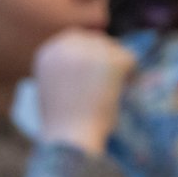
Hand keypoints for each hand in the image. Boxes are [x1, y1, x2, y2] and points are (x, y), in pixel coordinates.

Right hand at [33, 30, 136, 155]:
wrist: (70, 138)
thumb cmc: (62, 124)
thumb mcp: (53, 89)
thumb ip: (66, 69)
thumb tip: (92, 61)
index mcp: (47, 52)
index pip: (75, 38)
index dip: (89, 55)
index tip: (94, 75)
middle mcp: (65, 45)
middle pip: (98, 41)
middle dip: (106, 60)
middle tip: (109, 84)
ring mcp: (89, 51)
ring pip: (115, 50)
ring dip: (117, 70)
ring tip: (108, 94)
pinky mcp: (111, 60)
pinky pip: (130, 59)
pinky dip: (129, 76)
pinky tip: (118, 93)